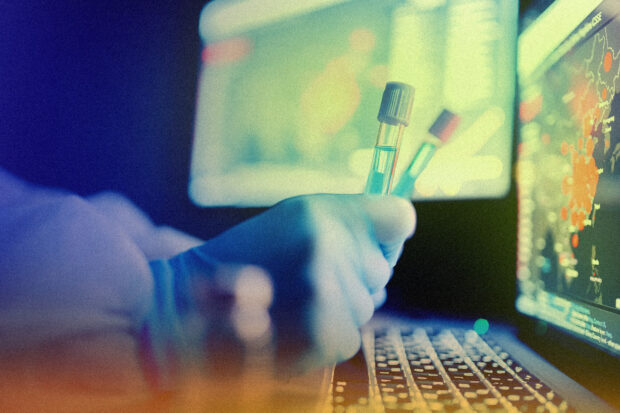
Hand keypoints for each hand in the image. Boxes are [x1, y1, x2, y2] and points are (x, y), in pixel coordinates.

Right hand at [191, 194, 415, 370]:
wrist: (192, 304)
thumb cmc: (248, 258)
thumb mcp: (293, 220)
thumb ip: (345, 220)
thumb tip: (399, 231)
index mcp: (320, 212)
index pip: (399, 218)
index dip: (388, 231)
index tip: (375, 240)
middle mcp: (326, 247)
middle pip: (382, 267)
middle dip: (354, 273)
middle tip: (305, 275)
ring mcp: (325, 293)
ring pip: (366, 303)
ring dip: (338, 305)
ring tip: (291, 300)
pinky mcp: (323, 335)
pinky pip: (351, 333)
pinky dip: (326, 333)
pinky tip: (291, 323)